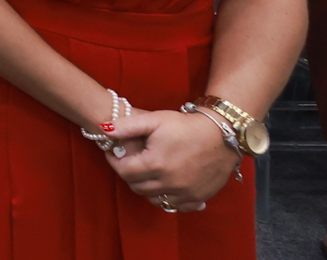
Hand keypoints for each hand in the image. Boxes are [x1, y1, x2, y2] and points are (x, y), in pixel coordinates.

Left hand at [103, 110, 236, 210]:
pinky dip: (167, 198)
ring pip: (154, 199)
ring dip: (146, 188)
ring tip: (147, 172)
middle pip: (137, 187)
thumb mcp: (155, 119)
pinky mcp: (198, 197)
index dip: (114, 161)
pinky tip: (165, 185)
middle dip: (129, 174)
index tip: (113, 153)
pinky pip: (175, 206)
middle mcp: (169, 183)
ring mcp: (185, 193)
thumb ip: (127, 126)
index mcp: (156, 164)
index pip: (124, 171)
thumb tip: (104, 129)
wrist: (222, 135)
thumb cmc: (186, 125)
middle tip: (130, 161)